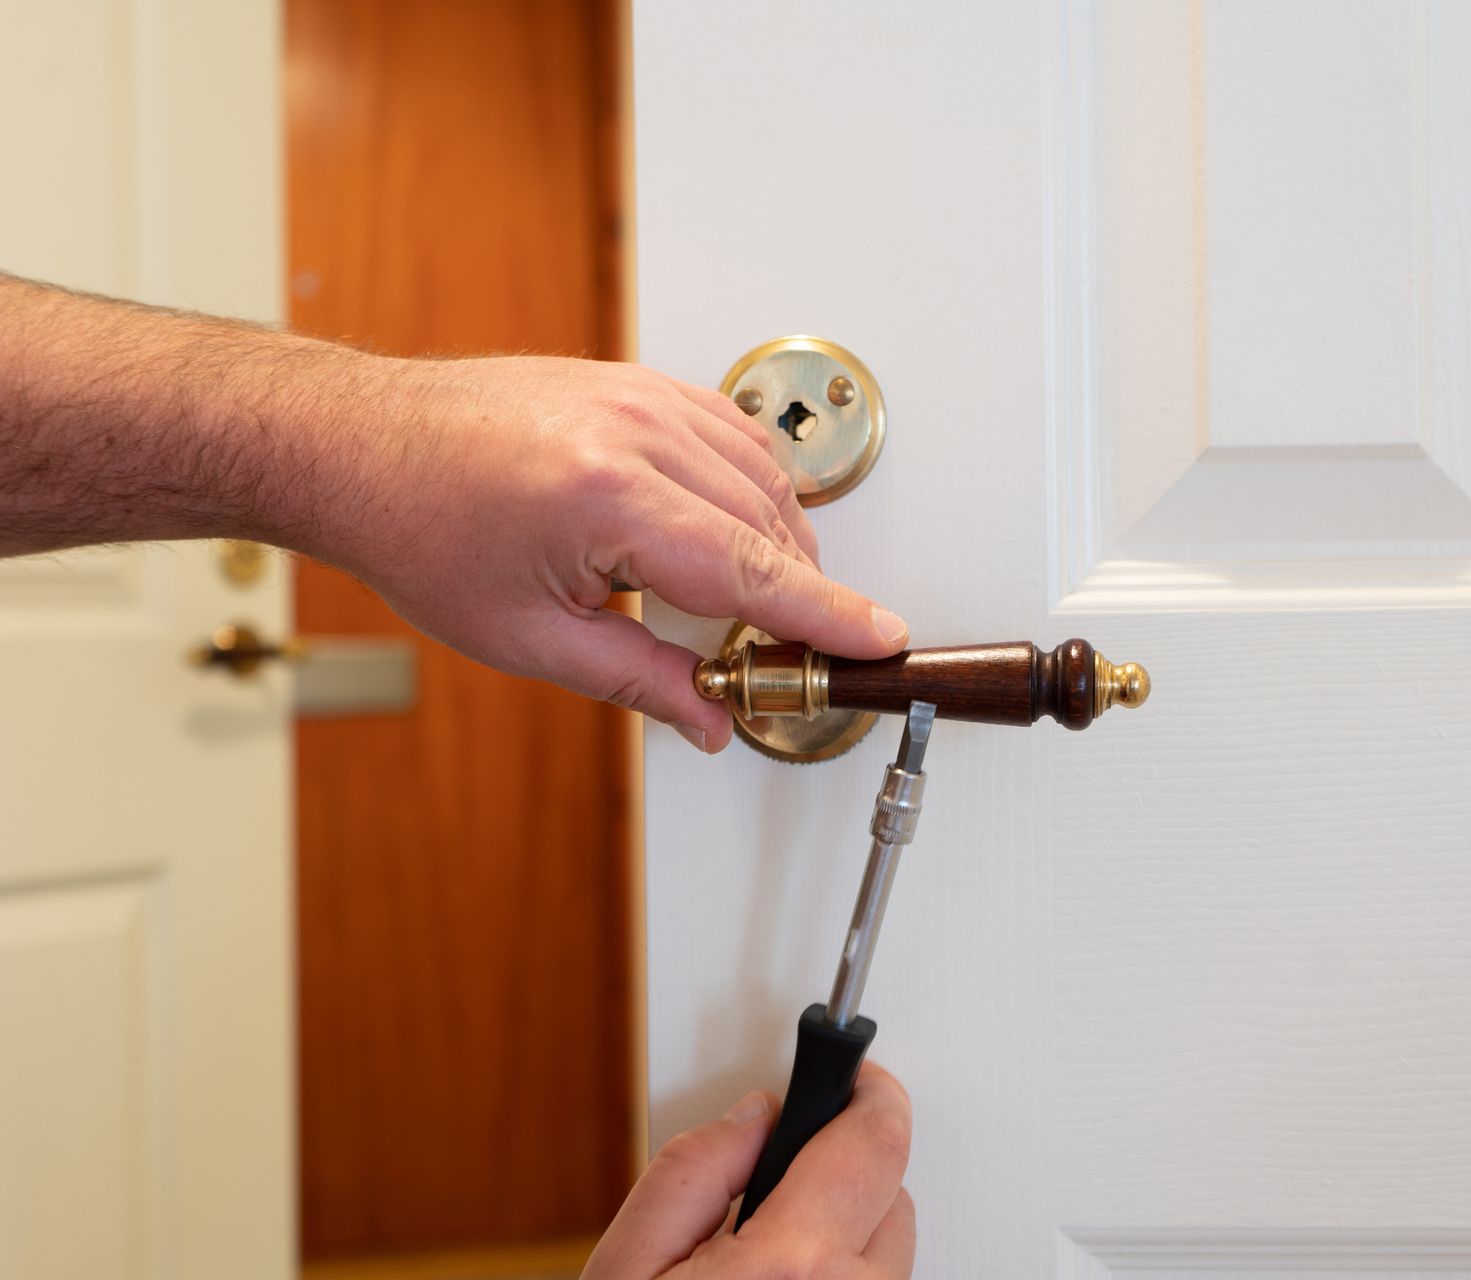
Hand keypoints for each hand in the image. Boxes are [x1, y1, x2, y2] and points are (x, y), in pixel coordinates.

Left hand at [318, 355, 909, 751]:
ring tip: (735, 606)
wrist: (360, 444)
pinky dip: (750, 487)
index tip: (878, 639)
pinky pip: (733, 433)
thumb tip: (710, 719)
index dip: (826, 615)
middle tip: (772, 661)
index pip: (751, 570)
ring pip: (763, 474)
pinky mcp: (637, 380)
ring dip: (774, 543)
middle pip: (769, 524)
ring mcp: (640, 396)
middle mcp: (635, 432)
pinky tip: (728, 528)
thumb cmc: (421, 528)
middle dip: (792, 596)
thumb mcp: (527, 636)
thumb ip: (636, 682)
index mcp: (608, 499)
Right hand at [582, 1065, 914, 1278]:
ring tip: (771, 1265)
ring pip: (887, 1256)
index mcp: (792, 1268)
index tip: (857, 1073)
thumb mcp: (627, 1267)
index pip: (873, 1143)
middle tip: (772, 1201)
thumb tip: (750, 1119)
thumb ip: (692, 1174)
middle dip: (838, 1182)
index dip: (866, 1093)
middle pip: (890, 1199)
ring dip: (844, 1240)